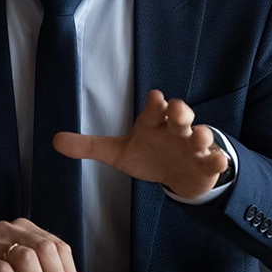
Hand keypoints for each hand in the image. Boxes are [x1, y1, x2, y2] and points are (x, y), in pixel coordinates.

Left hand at [54, 88, 227, 198]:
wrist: (177, 174)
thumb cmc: (148, 155)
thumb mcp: (118, 152)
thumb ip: (89, 146)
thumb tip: (54, 140)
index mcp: (153, 122)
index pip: (153, 108)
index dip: (154, 103)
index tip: (155, 98)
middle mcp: (174, 129)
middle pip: (179, 115)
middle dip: (179, 111)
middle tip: (176, 107)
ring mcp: (192, 146)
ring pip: (200, 135)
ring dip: (201, 134)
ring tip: (200, 135)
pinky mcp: (206, 164)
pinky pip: (214, 160)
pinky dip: (217, 160)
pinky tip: (217, 161)